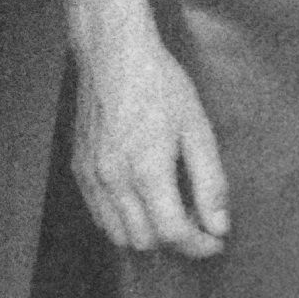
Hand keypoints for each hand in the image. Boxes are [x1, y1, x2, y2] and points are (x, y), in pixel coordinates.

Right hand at [72, 29, 229, 257]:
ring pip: (117, 234)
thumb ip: (210, 182)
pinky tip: (140, 200)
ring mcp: (91, 175)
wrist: (113, 53)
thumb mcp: (196, 127)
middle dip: (175, 241)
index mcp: (147, 170)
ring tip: (168, 213)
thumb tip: (219, 226)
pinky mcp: (79, 168)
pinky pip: (98, 214)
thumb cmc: (158, 83)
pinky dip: (121, 220)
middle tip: (196, 223)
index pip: (173, 233)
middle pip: (144, 242)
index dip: (200, 245)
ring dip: (146, 235)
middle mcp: (113, 179)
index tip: (216, 240)